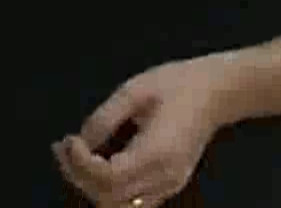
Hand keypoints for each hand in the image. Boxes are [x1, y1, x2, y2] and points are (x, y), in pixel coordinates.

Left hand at [52, 54, 240, 206]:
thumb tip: (80, 143)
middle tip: (63, 147)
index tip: (68, 139)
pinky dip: (107, 188)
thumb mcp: (134, 90)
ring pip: (118, 206)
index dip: (80, 164)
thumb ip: (103, 118)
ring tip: (74, 156)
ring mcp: (169, 186)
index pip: (109, 178)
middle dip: (79, 175)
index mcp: (157, 153)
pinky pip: (130, 200)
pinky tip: (95, 162)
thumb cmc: (177, 84)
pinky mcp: (169, 185)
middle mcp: (164, 178)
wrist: (217, 93)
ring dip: (91, 186)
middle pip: (109, 198)